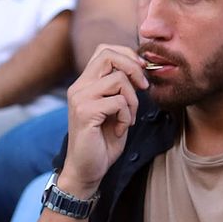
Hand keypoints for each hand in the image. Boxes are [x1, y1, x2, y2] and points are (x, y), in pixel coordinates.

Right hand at [59, 45, 147, 196]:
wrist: (87, 170)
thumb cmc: (103, 142)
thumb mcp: (114, 110)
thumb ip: (120, 89)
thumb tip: (140, 69)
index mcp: (85, 83)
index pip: (104, 50)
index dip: (127, 55)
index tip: (142, 71)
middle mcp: (79, 87)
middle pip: (109, 55)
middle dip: (133, 68)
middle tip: (143, 87)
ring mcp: (80, 98)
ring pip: (118, 80)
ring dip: (132, 100)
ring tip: (129, 117)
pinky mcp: (85, 112)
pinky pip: (118, 102)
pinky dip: (127, 116)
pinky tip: (121, 129)